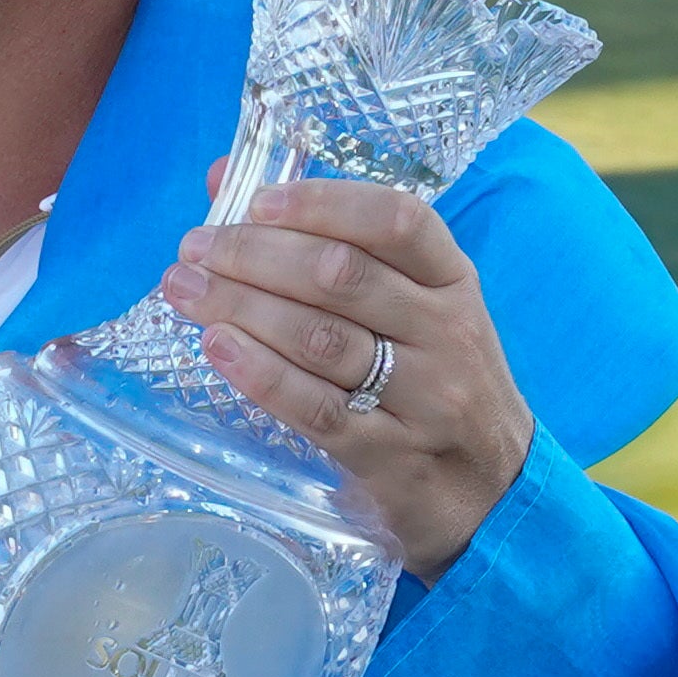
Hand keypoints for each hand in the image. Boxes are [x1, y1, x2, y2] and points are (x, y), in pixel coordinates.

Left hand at [160, 173, 533, 580]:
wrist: (492, 495)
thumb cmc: (433, 384)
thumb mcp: (412, 311)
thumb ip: (331, 245)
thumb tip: (222, 181)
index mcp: (452, 282)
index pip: (398, 220)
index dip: (322, 202)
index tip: (254, 202)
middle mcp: (447, 332)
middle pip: (342, 276)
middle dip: (256, 255)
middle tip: (195, 250)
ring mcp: (425, 397)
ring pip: (323, 338)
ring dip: (244, 307)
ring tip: (186, 290)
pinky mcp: (391, 456)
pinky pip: (316, 407)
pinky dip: (261, 373)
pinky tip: (218, 347)